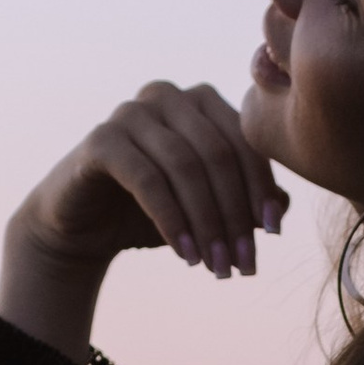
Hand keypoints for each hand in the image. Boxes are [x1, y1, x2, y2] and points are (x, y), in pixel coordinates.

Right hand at [0, 82, 288, 359]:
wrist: (79, 227)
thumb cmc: (150, 212)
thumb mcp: (205, 208)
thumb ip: (244, 201)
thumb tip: (284, 206)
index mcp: (200, 101)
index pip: (245, 141)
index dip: (262, 188)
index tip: (275, 235)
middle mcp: (167, 96)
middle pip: (219, 154)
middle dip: (236, 214)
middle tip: (244, 264)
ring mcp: (131, 112)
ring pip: (187, 167)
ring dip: (207, 223)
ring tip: (217, 268)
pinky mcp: (101, 139)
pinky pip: (148, 180)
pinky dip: (172, 221)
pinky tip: (186, 255)